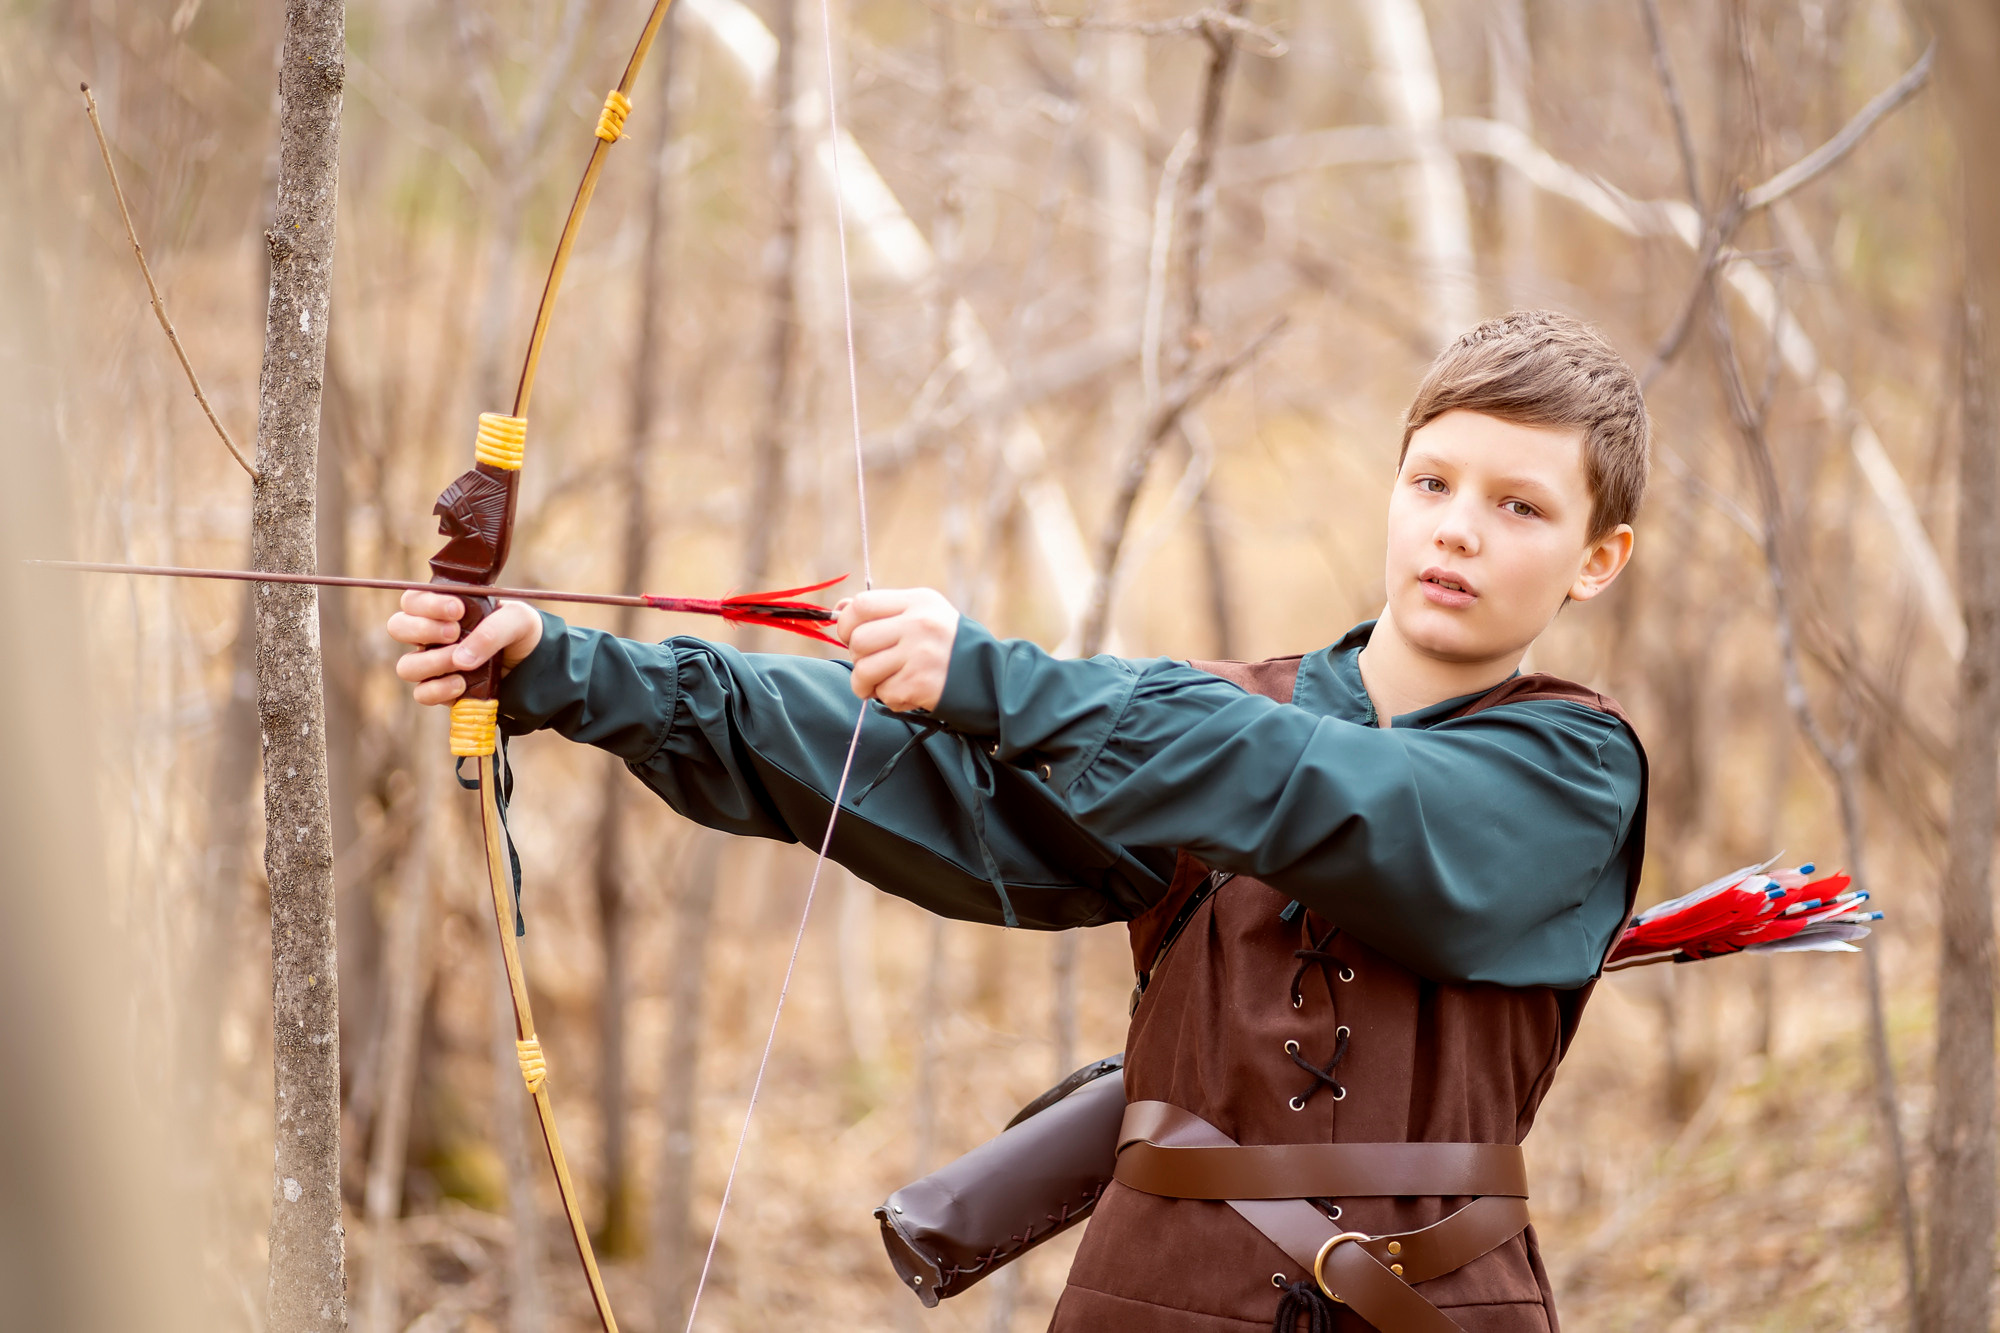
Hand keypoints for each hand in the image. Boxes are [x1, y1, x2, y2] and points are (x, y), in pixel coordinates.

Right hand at [388, 591, 543, 706]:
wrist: (536, 664)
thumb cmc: (521, 632)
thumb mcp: (518, 621)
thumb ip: (493, 630)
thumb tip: (461, 659)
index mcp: (443, 607)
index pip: (413, 599)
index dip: (427, 603)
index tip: (457, 609)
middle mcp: (431, 634)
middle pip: (396, 627)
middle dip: (423, 629)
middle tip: (454, 632)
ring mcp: (433, 662)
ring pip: (406, 665)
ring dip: (432, 662)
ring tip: (461, 662)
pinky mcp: (441, 689)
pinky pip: (422, 693)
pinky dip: (439, 690)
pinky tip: (462, 683)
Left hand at [836, 587, 960, 711]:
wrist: (991, 677)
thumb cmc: (948, 645)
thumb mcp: (923, 614)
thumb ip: (883, 611)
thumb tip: (840, 608)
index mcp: (918, 602)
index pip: (861, 605)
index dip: (846, 623)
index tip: (851, 636)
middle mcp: (919, 625)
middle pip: (858, 640)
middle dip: (857, 658)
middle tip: (871, 665)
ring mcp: (920, 655)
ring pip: (864, 670)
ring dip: (865, 684)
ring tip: (880, 685)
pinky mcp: (921, 684)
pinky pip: (885, 694)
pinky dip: (890, 698)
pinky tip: (908, 693)